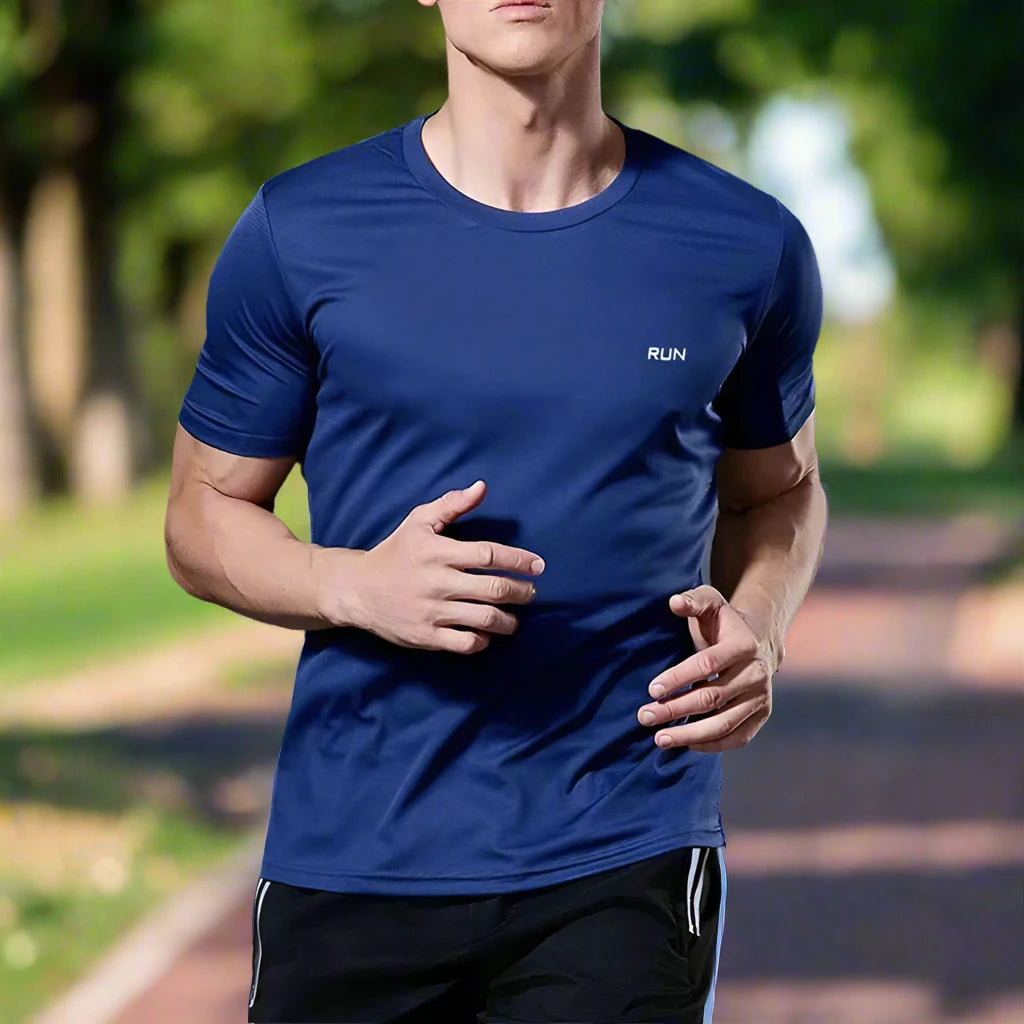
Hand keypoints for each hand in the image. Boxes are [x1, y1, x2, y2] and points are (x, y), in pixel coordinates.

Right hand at [325, 480, 544, 653]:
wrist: (356, 589)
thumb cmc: (395, 552)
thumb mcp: (418, 521)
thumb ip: (451, 504)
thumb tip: (482, 487)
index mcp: (438, 552)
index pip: (489, 555)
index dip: (519, 560)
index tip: (538, 565)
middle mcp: (437, 582)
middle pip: (494, 589)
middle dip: (521, 592)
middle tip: (531, 593)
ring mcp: (432, 612)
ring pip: (485, 619)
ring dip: (508, 621)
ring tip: (514, 618)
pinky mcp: (426, 637)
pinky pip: (465, 643)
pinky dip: (483, 640)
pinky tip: (486, 634)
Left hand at [636, 585, 774, 751]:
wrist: (758, 640)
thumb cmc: (723, 622)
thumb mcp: (710, 602)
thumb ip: (693, 600)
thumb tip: (675, 603)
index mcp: (743, 644)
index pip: (706, 664)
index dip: (678, 678)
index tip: (652, 690)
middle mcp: (757, 673)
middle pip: (711, 698)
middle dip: (675, 709)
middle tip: (644, 717)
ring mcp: (761, 697)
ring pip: (723, 723)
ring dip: (689, 734)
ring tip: (659, 739)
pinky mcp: (761, 715)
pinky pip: (737, 737)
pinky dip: (711, 745)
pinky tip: (685, 744)